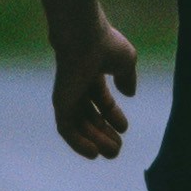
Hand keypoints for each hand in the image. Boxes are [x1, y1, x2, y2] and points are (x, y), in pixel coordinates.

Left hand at [49, 12, 137, 162]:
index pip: (101, 101)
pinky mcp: (60, 103)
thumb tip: (129, 93)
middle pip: (89, 117)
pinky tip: (94, 153)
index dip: (113, 116)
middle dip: (104, 134)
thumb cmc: (105, 44)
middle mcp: (77, 86)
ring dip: (95, 142)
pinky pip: (67, 130)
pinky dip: (79, 143)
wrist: (84, 37)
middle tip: (117, 150)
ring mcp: (67, 95)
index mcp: (91, 74)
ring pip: (79, 126)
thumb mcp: (125, 61)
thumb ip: (127, 78)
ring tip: (112, 153)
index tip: (124, 129)